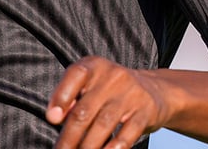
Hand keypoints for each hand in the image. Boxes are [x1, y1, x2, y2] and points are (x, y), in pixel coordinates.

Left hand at [46, 56, 169, 148]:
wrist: (155, 89)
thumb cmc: (113, 89)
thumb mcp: (92, 84)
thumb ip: (72, 96)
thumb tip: (56, 115)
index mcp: (95, 66)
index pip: (76, 75)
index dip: (61, 97)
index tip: (52, 119)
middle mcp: (113, 76)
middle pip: (85, 109)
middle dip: (69, 136)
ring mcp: (131, 94)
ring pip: (103, 124)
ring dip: (87, 147)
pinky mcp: (145, 111)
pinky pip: (127, 134)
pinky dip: (113, 148)